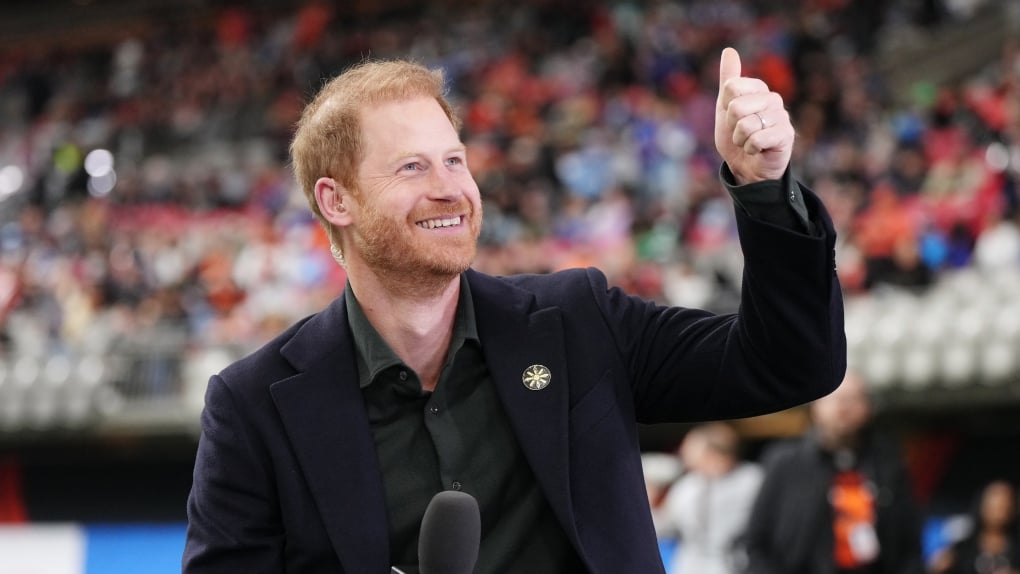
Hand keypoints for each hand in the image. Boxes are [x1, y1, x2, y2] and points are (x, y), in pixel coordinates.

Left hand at [714, 47, 793, 184]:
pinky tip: (758, 149)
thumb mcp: (725, 108)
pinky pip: (757, 139)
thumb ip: (728, 80)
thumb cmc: (737, 137)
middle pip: (736, 107)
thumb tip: (729, 50)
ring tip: (749, 142)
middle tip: (741, 133)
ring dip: (741, 140)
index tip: (732, 117)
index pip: (731, 87)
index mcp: (758, 89)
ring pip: (746, 125)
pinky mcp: (786, 135)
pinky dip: (750, 148)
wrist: (748, 167)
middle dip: (732, 126)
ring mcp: (781, 116)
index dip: (725, 108)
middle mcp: (772, 98)